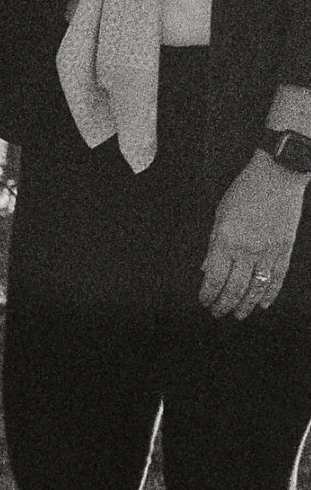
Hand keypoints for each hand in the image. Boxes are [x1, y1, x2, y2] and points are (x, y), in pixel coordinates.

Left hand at [201, 150, 306, 320]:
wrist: (278, 175)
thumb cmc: (245, 190)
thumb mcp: (220, 214)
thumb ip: (213, 245)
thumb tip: (206, 270)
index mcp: (226, 240)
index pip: (214, 278)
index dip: (208, 294)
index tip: (204, 301)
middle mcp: (247, 250)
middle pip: (234, 288)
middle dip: (223, 304)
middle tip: (217, 312)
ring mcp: (268, 251)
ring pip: (256, 287)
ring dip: (245, 305)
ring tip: (238, 314)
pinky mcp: (285, 249)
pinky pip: (277, 277)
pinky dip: (270, 293)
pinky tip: (262, 303)